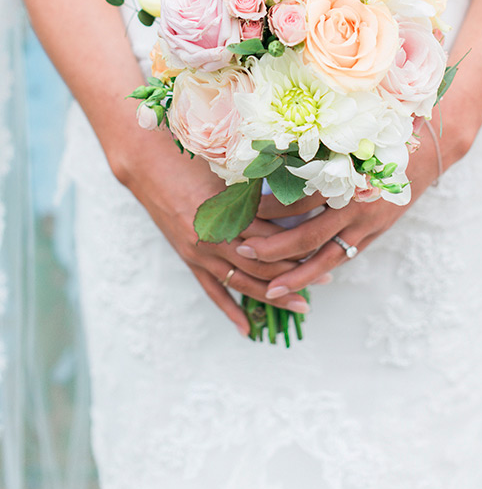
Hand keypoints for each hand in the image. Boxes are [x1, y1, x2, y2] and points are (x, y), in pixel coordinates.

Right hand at [118, 132, 317, 335]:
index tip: (325, 246)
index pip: (273, 238)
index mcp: (227, 213)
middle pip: (263, 265)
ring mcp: (200, 253)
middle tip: (326, 279)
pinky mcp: (189, 259)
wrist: (148, 165)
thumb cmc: (190, 158)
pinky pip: (213, 291)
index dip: (301, 243)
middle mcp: (215, 238)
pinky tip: (248, 329)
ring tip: (302, 305)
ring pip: (243, 283)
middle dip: (296, 274)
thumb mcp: (228, 168)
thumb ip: (257, 186)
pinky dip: (231, 310)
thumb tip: (295, 190)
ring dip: (273, 295)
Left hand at [237, 123, 443, 298]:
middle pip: (308, 235)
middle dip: (273, 247)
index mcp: (347, 178)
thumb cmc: (382, 136)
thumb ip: (317, 147)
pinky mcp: (373, 235)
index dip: (272, 207)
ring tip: (270, 289)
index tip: (243, 209)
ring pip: (326, 257)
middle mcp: (355, 206)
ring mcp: (366, 225)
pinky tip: (299, 281)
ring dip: (296, 274)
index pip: (301, 198)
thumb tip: (271, 149)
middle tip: (243, 250)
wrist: (426, 152)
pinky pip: (342, 258)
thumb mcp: (349, 136)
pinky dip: (320, 270)